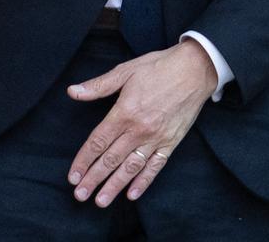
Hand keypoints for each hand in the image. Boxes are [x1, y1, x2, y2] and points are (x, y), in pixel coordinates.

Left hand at [66, 39, 217, 206]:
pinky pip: (155, 166)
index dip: (83, 160)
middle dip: (93, 179)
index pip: (98, 141)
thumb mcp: (126, 70)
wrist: (195, 69)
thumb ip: (98, 85)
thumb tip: (73, 91)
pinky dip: (143, 182)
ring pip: (131, 167)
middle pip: (111, 159)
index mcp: (125, 111)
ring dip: (114, 186)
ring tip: (100, 201)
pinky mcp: (171, 142)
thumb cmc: (159, 67)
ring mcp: (156, 138)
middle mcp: (138, 129)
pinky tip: (132, 194)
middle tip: (79, 195)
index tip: (73, 176)